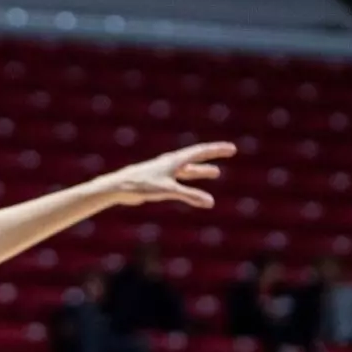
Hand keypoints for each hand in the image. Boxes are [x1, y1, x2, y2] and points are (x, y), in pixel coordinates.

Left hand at [93, 142, 236, 208]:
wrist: (119, 187)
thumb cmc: (142, 185)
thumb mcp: (169, 190)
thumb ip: (190, 196)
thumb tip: (210, 202)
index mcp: (175, 160)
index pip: (201, 152)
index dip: (217, 150)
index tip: (232, 148)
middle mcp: (171, 162)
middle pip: (197, 157)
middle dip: (213, 155)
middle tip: (229, 151)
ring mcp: (165, 171)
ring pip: (189, 169)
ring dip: (202, 171)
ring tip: (216, 173)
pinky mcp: (159, 181)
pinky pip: (180, 180)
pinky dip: (190, 182)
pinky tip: (192, 189)